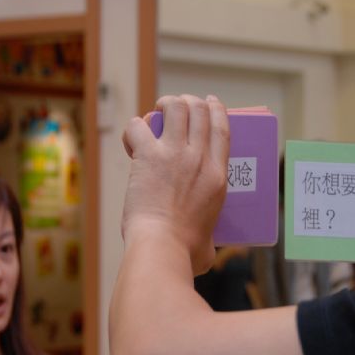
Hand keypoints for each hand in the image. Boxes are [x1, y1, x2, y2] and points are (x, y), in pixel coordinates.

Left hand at [121, 94, 229, 274]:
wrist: (161, 247)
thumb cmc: (184, 252)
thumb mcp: (210, 244)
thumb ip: (210, 238)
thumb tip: (207, 250)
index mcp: (218, 176)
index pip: (222, 129)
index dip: (216, 110)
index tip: (211, 102)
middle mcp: (199, 159)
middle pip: (199, 111)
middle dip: (189, 102)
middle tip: (178, 107)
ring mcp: (174, 154)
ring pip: (175, 108)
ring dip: (166, 105)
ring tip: (157, 112)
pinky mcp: (148, 156)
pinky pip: (138, 126)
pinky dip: (134, 127)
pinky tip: (132, 138)